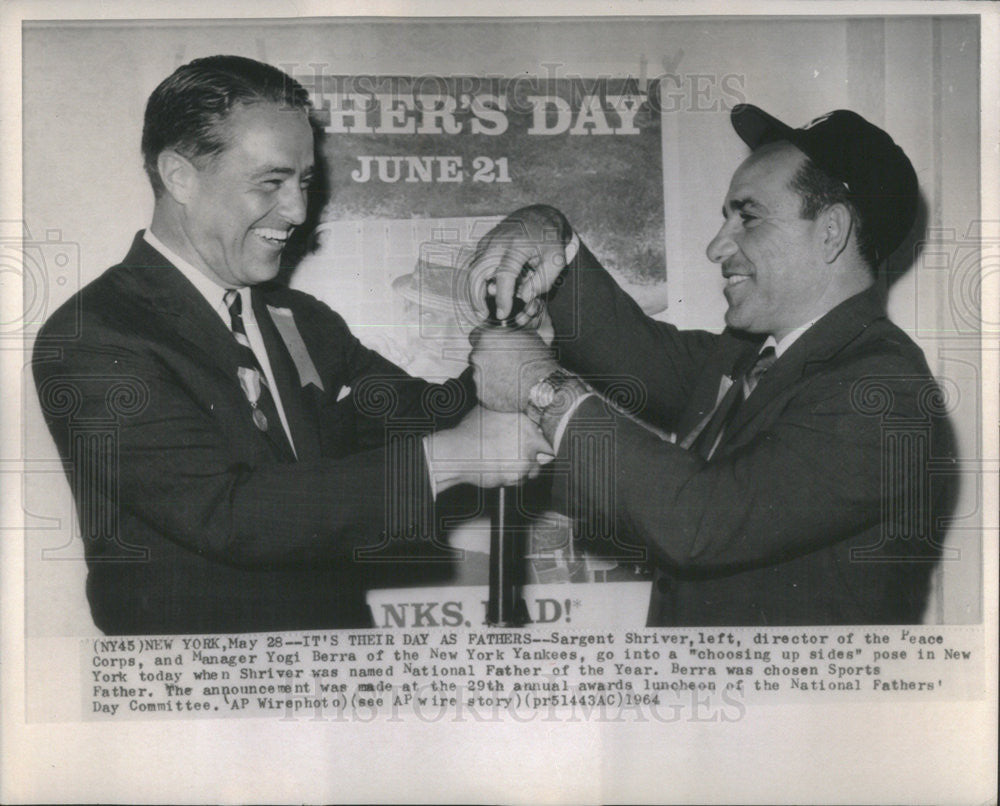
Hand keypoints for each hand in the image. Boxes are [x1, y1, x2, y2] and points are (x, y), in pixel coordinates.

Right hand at [425, 406, 554, 492]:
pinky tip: (500, 471)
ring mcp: (526, 457)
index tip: (534, 445)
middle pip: (546, 452)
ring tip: (507, 464)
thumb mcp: (488, 411)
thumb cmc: (468, 434)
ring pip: (535, 469)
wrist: (457, 453)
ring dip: (525, 469)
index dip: (540, 440)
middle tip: (520, 457)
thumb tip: (509, 408)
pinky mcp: (519, 474)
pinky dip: (515, 479)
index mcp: (525, 420)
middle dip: (536, 456)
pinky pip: (523, 481)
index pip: (545, 432)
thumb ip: (505, 412)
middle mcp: (530, 438)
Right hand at [467, 205, 571, 322]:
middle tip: (483, 314)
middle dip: (476, 298)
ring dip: (476, 290)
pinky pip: (476, 265)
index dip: (502, 298)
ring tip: (484, 307)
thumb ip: (543, 281)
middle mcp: (498, 243)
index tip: (502, 314)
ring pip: (473, 270)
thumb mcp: (556, 260)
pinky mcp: (483, 243)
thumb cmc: (549, 240)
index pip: (504, 276)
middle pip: (477, 273)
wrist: (539, 216)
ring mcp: (487, 242)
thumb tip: (524, 297)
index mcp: (518, 246)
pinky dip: (479, 280)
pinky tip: (489, 290)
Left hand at [469, 326, 558, 411]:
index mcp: (486, 338)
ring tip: (508, 378)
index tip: (491, 345)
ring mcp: (477, 377)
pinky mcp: (481, 395)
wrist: (541, 388)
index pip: (475, 335)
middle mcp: (477, 356)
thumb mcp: (527, 335)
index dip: (484, 340)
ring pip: (479, 373)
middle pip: (477, 355)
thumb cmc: (537, 361)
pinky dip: (492, 390)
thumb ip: (509, 333)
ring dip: (490, 374)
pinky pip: (483, 390)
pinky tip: (506, 389)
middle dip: (487, 358)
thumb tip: (507, 332)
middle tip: (504, 364)